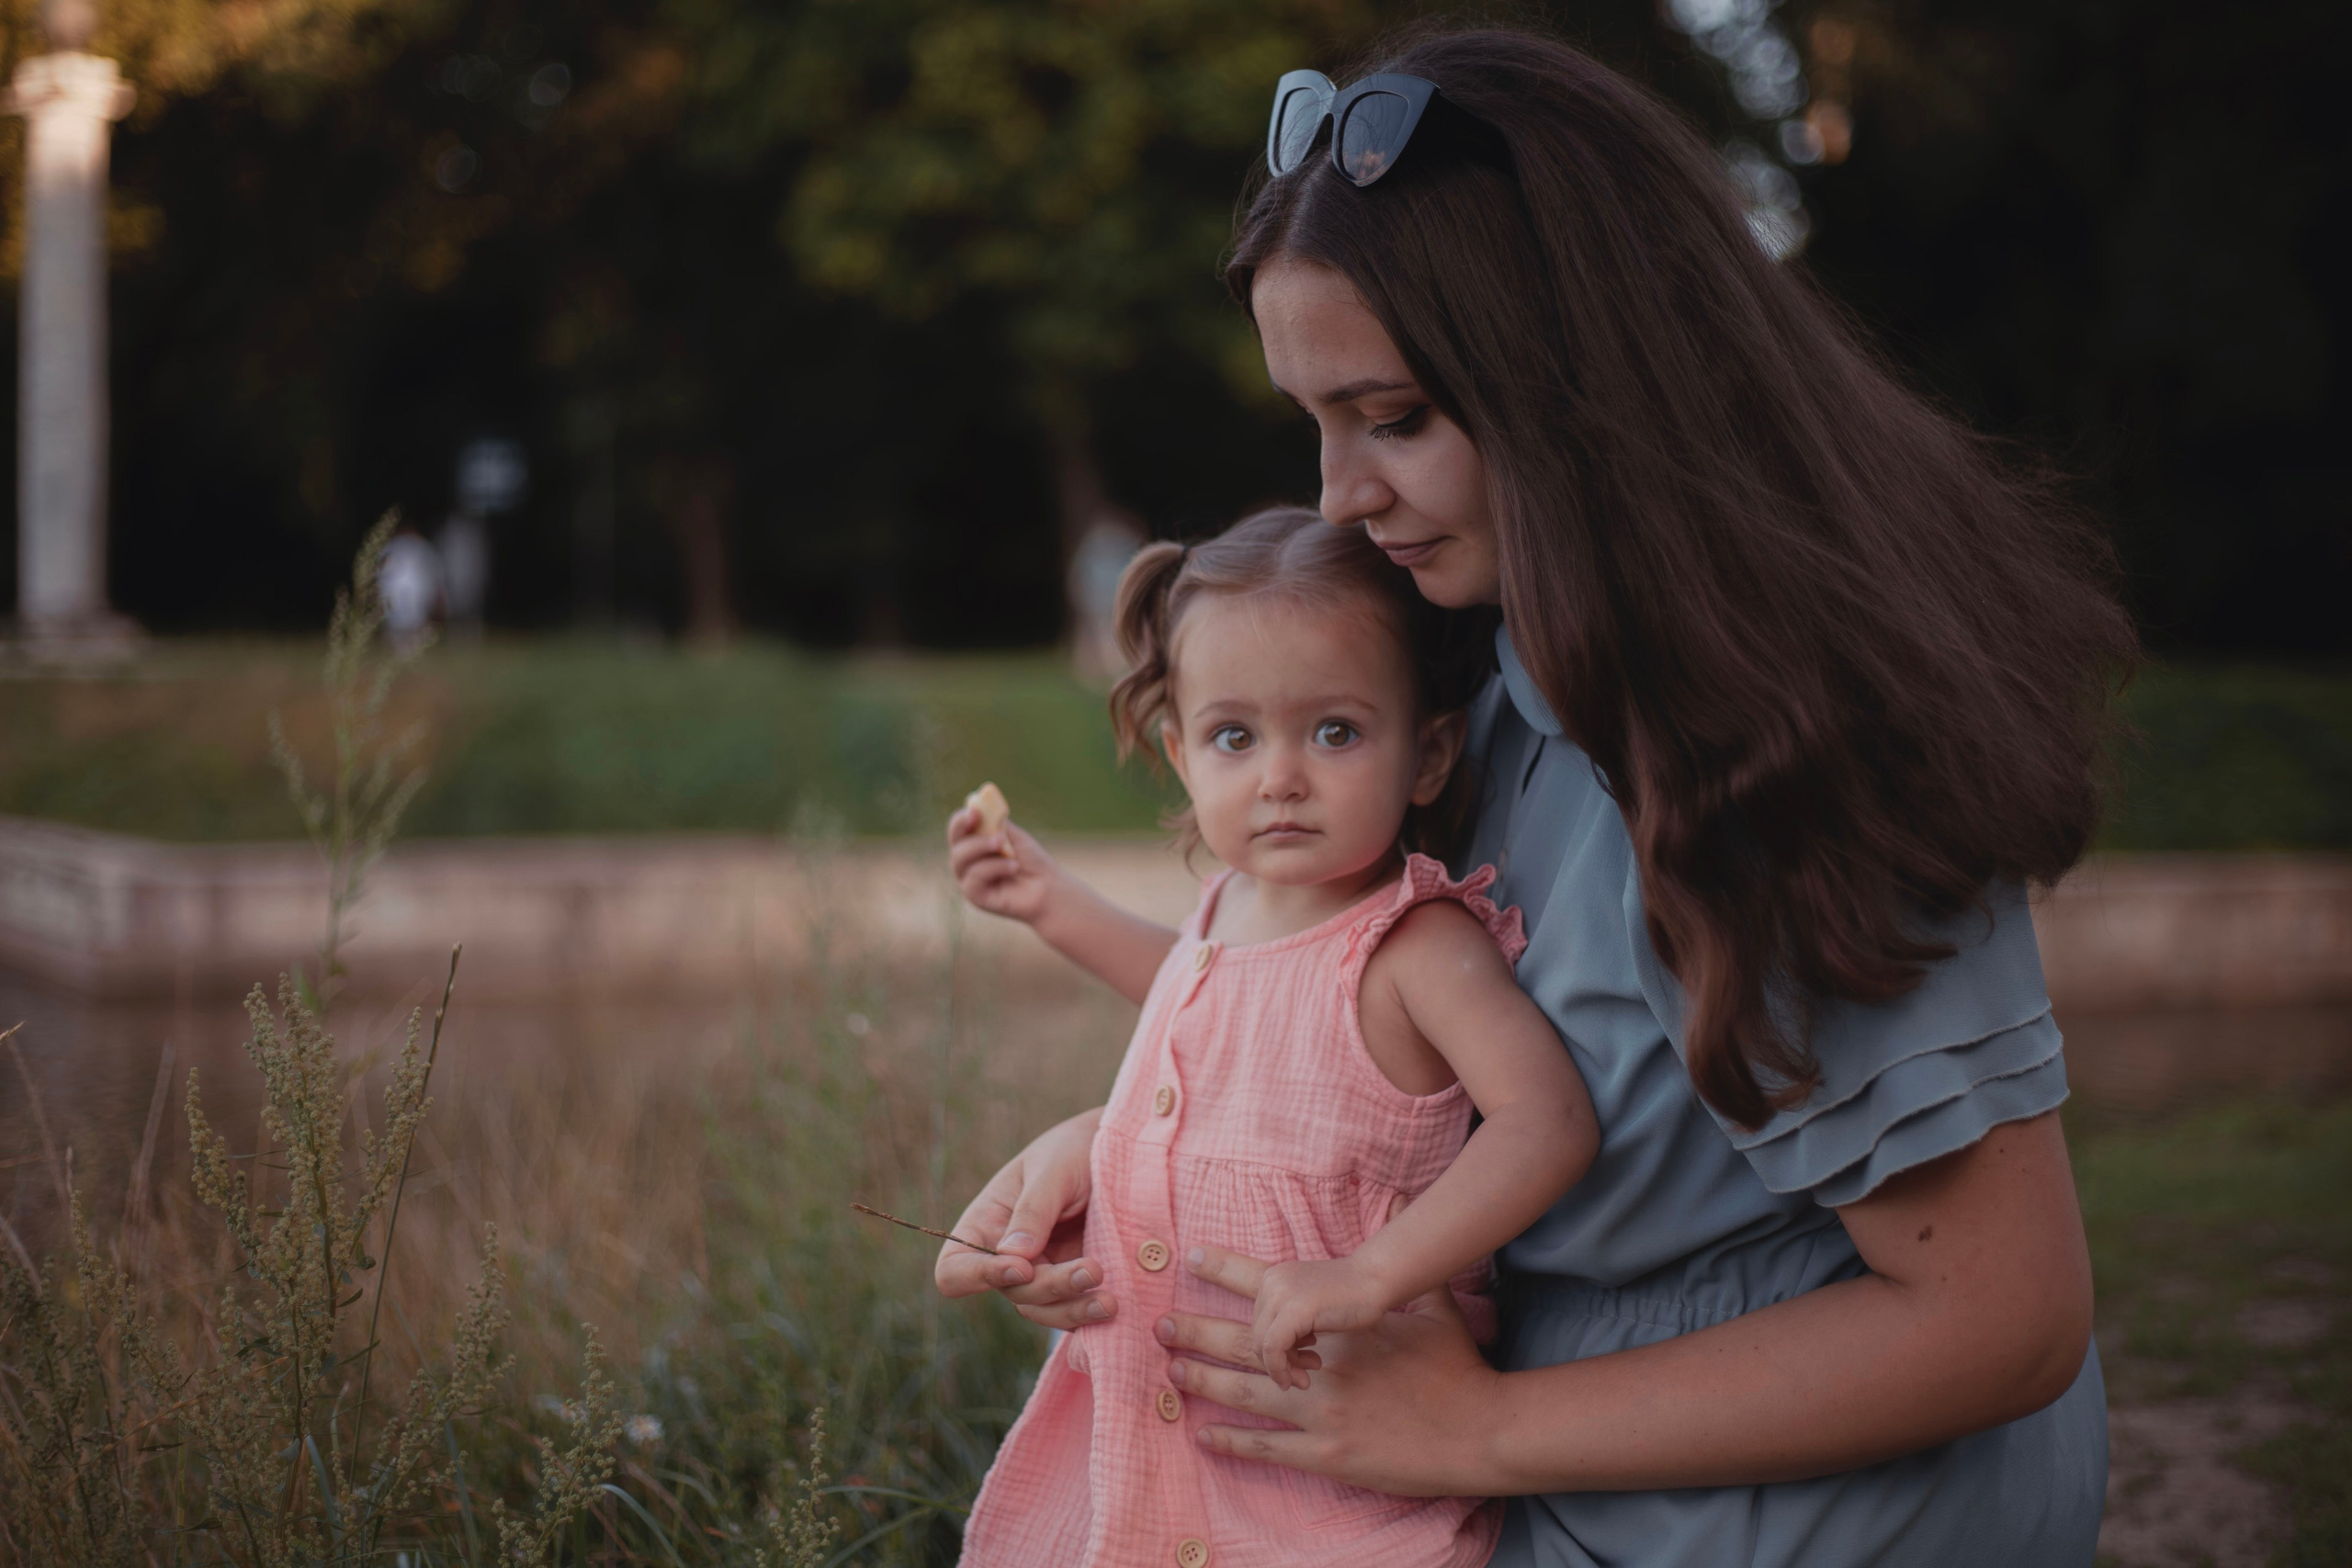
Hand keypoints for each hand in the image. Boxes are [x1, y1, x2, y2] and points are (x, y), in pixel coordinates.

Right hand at [933, 1107, 1115, 1329]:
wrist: (1120, 1153)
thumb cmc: (1073, 1150)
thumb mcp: (1053, 1169)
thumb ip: (1033, 1210)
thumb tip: (1012, 1257)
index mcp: (985, 1224)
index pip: (956, 1269)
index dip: (979, 1277)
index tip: (1022, 1267)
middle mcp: (1007, 1257)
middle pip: (1012, 1292)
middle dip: (1050, 1287)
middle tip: (1093, 1270)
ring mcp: (1042, 1273)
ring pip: (1043, 1310)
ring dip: (1074, 1311)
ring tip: (1110, 1303)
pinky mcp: (1074, 1284)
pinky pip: (1072, 1312)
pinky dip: (1090, 1317)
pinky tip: (1116, 1308)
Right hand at [947, 804, 1060, 925]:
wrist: (1048, 887)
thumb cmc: (1031, 860)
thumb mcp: (1013, 835)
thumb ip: (994, 820)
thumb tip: (976, 799)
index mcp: (973, 843)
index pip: (957, 829)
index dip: (962, 820)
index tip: (975, 811)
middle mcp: (966, 862)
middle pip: (955, 846)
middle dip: (974, 838)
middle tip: (997, 835)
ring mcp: (969, 880)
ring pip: (961, 861)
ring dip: (983, 850)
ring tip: (1006, 848)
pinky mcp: (975, 897)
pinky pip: (974, 879)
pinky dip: (994, 868)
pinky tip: (1013, 867)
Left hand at [1158, 1243, 1505, 1496]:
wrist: (1475, 1425)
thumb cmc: (1457, 1364)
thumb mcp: (1434, 1306)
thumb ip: (1410, 1262)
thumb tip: (1403, 1207)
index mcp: (1337, 1317)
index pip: (1271, 1286)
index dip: (1228, 1270)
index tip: (1192, 1257)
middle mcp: (1321, 1356)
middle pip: (1244, 1339)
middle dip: (1197, 1331)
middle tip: (1159, 1326)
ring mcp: (1319, 1402)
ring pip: (1246, 1388)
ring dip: (1204, 1380)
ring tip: (1172, 1372)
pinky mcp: (1324, 1442)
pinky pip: (1266, 1436)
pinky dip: (1235, 1433)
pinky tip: (1208, 1432)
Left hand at [1250, 1257, 1392, 1389]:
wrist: (1376, 1279)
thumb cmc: (1352, 1297)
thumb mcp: (1310, 1309)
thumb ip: (1290, 1326)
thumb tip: (1276, 1361)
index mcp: (1273, 1280)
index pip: (1260, 1326)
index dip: (1274, 1353)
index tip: (1299, 1367)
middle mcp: (1271, 1282)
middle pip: (1258, 1336)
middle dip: (1278, 1364)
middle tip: (1303, 1378)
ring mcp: (1280, 1293)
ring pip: (1262, 1345)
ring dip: (1284, 1370)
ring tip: (1307, 1377)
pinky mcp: (1293, 1308)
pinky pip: (1273, 1348)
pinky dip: (1281, 1370)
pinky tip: (1304, 1379)